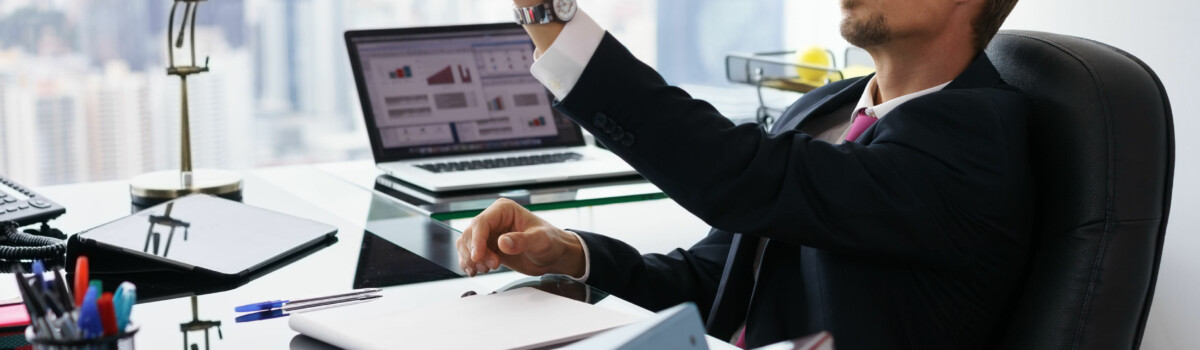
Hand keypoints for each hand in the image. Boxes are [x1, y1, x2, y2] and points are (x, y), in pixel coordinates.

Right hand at [456, 198, 584, 277]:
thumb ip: (522, 241)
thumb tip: (502, 242)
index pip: (481, 223)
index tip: (478, 256)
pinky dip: (469, 264)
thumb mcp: (541, 241)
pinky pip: (469, 254)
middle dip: (475, 253)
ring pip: (465, 245)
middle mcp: (493, 220)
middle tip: (491, 266)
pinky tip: (476, 272)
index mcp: (504, 210)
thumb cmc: (551, 242)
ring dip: (471, 260)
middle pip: (469, 234)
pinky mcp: (488, 248)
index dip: (476, 240)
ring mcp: (489, 234)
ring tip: (486, 269)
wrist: (554, 256)